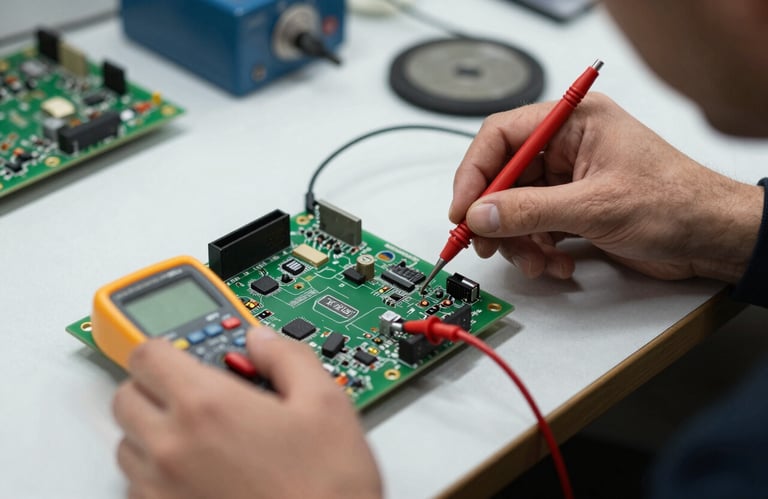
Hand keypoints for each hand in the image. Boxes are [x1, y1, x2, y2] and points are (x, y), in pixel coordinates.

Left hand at [112, 327, 381, 498]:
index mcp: (208, 406)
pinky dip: (157, 473)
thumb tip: (263, 341)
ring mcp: (161, 490)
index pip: (147, 355)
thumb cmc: (326, 489)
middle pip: (126, 396)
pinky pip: (137, 487)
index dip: (167, 348)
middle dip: (156, 386)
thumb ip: (287, 357)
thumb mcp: (326, 404)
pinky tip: (200, 473)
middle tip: (195, 391)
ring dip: (153, 430)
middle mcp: (171, 447)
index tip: (186, 355)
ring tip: (200, 434)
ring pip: (127, 443)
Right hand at [450, 93, 762, 282]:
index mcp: (573, 122)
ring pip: (516, 208)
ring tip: (538, 262)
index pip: (501, 136)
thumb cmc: (675, 203)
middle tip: (486, 243)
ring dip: (520, 241)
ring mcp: (569, 179)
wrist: (711, 239)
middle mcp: (567, 146)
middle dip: (496, 215)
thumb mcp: (596, 205)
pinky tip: (558, 264)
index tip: (463, 209)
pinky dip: (539, 250)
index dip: (474, 172)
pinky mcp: (573, 209)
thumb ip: (531, 210)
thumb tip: (482, 214)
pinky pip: (535, 227)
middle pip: (504, 176)